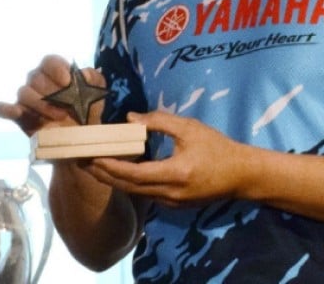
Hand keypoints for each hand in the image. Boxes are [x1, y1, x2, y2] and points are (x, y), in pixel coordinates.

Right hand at [0, 54, 106, 136]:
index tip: (68, 82)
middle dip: (52, 92)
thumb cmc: (87, 111)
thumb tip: (82, 74)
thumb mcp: (96, 92)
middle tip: (68, 107)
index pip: (49, 61)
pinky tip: (16, 112)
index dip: (57, 69)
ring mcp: (26, 99)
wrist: (81, 138)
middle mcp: (37, 81)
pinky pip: (2, 108)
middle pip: (36, 77)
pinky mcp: (18, 116)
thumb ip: (93, 78)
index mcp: (54, 71)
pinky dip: (5, 109)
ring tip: (59, 117)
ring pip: (23, 92)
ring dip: (40, 104)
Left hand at [85, 110, 252, 207]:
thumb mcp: (189, 128)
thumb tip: (129, 118)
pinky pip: (145, 195)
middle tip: (82, 162)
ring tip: (93, 167)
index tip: (91, 156)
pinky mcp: (174, 205)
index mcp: (175, 173)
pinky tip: (118, 172)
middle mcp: (170, 193)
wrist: (242, 175)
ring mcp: (172, 203)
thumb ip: (158, 122)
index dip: (111, 167)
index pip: (134, 174)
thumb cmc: (217, 147)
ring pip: (135, 193)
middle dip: (103, 175)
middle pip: (129, 188)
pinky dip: (129, 184)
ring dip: (113, 181)